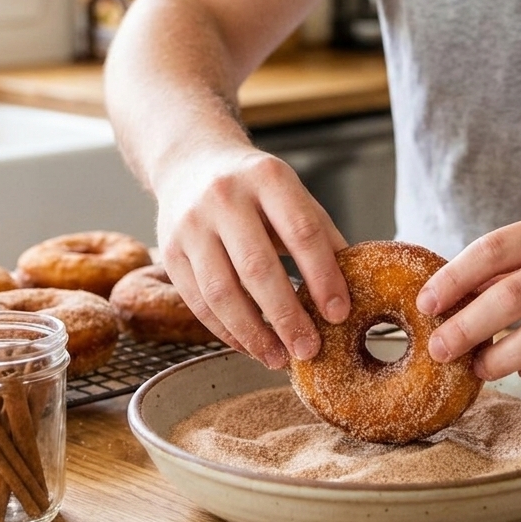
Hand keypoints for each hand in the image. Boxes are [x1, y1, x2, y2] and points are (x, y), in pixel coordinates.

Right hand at [156, 145, 349, 368]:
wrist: (190, 164)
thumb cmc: (253, 187)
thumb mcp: (291, 193)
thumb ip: (320, 233)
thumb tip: (352, 284)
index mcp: (267, 177)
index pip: (302, 231)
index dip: (323, 276)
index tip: (339, 313)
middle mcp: (225, 197)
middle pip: (258, 267)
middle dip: (287, 316)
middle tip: (309, 348)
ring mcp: (191, 225)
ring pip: (221, 292)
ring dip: (253, 333)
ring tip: (278, 357)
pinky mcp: (168, 252)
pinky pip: (198, 302)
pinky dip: (226, 331)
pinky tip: (249, 345)